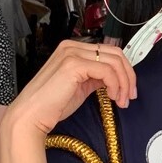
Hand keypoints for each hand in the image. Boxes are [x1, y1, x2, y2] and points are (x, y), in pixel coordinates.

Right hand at [2, 40, 137, 136]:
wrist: (31, 116)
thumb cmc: (51, 105)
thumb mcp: (80, 86)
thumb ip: (96, 77)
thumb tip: (114, 78)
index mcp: (72, 49)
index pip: (109, 52)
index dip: (124, 70)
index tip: (128, 89)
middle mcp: (72, 47)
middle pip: (115, 54)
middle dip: (128, 76)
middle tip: (130, 96)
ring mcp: (72, 53)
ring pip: (114, 61)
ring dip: (124, 83)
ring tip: (121, 100)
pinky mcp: (73, 65)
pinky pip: (107, 71)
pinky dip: (115, 84)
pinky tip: (112, 97)